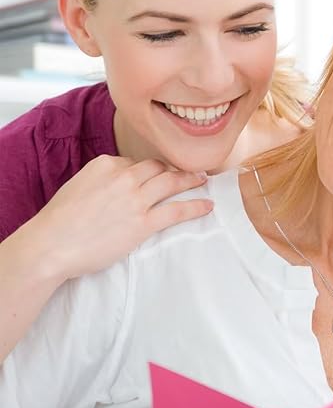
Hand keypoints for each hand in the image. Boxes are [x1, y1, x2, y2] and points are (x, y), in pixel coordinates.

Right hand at [31, 155, 212, 281]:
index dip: (148, 170)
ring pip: (172, 182)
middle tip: (190, 171)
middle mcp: (124, 177)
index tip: (157, 175)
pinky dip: (196, 206)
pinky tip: (207, 205)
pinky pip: (178, 210)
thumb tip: (119, 183)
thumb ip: (102, 180)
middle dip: (175, 168)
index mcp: (106, 164)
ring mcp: (136, 199)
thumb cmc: (59, 221)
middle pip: (158, 167)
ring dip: (191, 180)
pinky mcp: (144, 223)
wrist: (51, 245)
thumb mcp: (79, 186)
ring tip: (203, 180)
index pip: (135, 162)